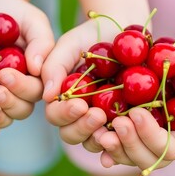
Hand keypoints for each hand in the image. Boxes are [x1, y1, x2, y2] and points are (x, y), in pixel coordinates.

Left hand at [0, 0, 54, 126]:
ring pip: (1, 117)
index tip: (5, 74)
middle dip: (8, 103)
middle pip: (20, 109)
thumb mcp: (31, 20)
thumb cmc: (11, 12)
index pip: (34, 90)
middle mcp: (19, 91)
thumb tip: (38, 69)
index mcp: (35, 76)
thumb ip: (40, 41)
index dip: (22, 87)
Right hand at [42, 18, 120, 144]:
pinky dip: (122, 143)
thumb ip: (54, 66)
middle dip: (82, 128)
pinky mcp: (125, 122)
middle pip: (71, 134)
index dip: (64, 114)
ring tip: (116, 125)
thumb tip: (46, 96)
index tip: (79, 104)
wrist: (127, 31)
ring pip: (93, 142)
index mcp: (62, 97)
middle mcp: (79, 112)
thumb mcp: (71, 45)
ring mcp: (102, 120)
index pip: (55, 114)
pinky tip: (128, 135)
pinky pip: (121, 140)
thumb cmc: (93, 35)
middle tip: (98, 115)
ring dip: (101, 139)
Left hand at [95, 47, 174, 172]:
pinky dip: (103, 140)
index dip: (150, 136)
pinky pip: (115, 141)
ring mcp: (145, 138)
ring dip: (113, 147)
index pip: (168, 149)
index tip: (136, 113)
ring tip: (100, 132)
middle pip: (145, 158)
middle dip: (129, 144)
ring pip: (127, 155)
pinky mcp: (129, 127)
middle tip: (117, 122)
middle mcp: (165, 144)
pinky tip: (93, 133)